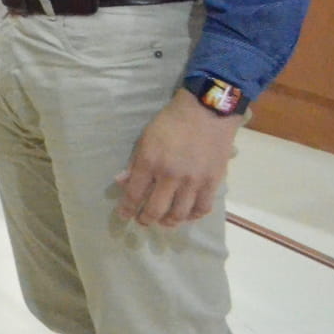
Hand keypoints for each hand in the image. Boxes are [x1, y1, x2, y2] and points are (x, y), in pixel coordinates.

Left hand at [116, 92, 240, 226]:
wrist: (206, 112)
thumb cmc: (171, 122)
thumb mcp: (146, 137)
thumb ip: (134, 162)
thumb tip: (122, 182)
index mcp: (149, 162)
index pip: (134, 194)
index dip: (127, 209)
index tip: (124, 215)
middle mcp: (170, 175)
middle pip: (156, 209)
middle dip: (146, 219)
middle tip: (143, 221)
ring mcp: (193, 181)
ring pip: (179, 214)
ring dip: (169, 222)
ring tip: (164, 221)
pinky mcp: (212, 182)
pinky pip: (202, 208)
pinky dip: (193, 215)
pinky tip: (187, 215)